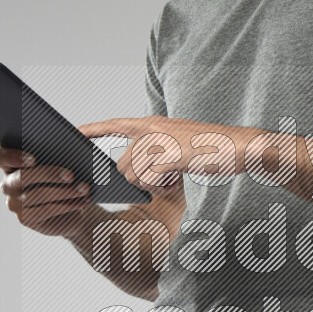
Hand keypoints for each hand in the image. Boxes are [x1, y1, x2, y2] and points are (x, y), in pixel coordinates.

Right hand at [0, 147, 95, 237]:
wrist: (72, 207)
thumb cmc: (65, 178)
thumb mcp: (62, 163)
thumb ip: (59, 153)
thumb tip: (72, 148)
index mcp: (11, 163)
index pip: (0, 157)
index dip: (14, 157)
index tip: (34, 158)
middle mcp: (8, 184)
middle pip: (22, 177)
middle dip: (48, 174)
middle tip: (71, 174)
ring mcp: (14, 203)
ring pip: (37, 195)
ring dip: (65, 191)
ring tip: (84, 188)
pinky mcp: (26, 219)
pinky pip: (46, 210)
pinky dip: (68, 204)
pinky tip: (82, 201)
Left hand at [77, 116, 263, 194]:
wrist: (239, 146)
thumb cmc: (212, 148)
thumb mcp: (178, 145)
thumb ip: (155, 154)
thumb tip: (138, 175)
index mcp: (153, 124)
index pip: (114, 124)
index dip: (93, 129)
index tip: (74, 131)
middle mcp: (152, 130)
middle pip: (122, 163)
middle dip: (137, 179)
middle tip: (163, 179)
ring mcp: (160, 142)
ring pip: (134, 175)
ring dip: (150, 185)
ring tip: (172, 179)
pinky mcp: (170, 156)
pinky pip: (149, 180)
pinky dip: (161, 187)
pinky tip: (176, 181)